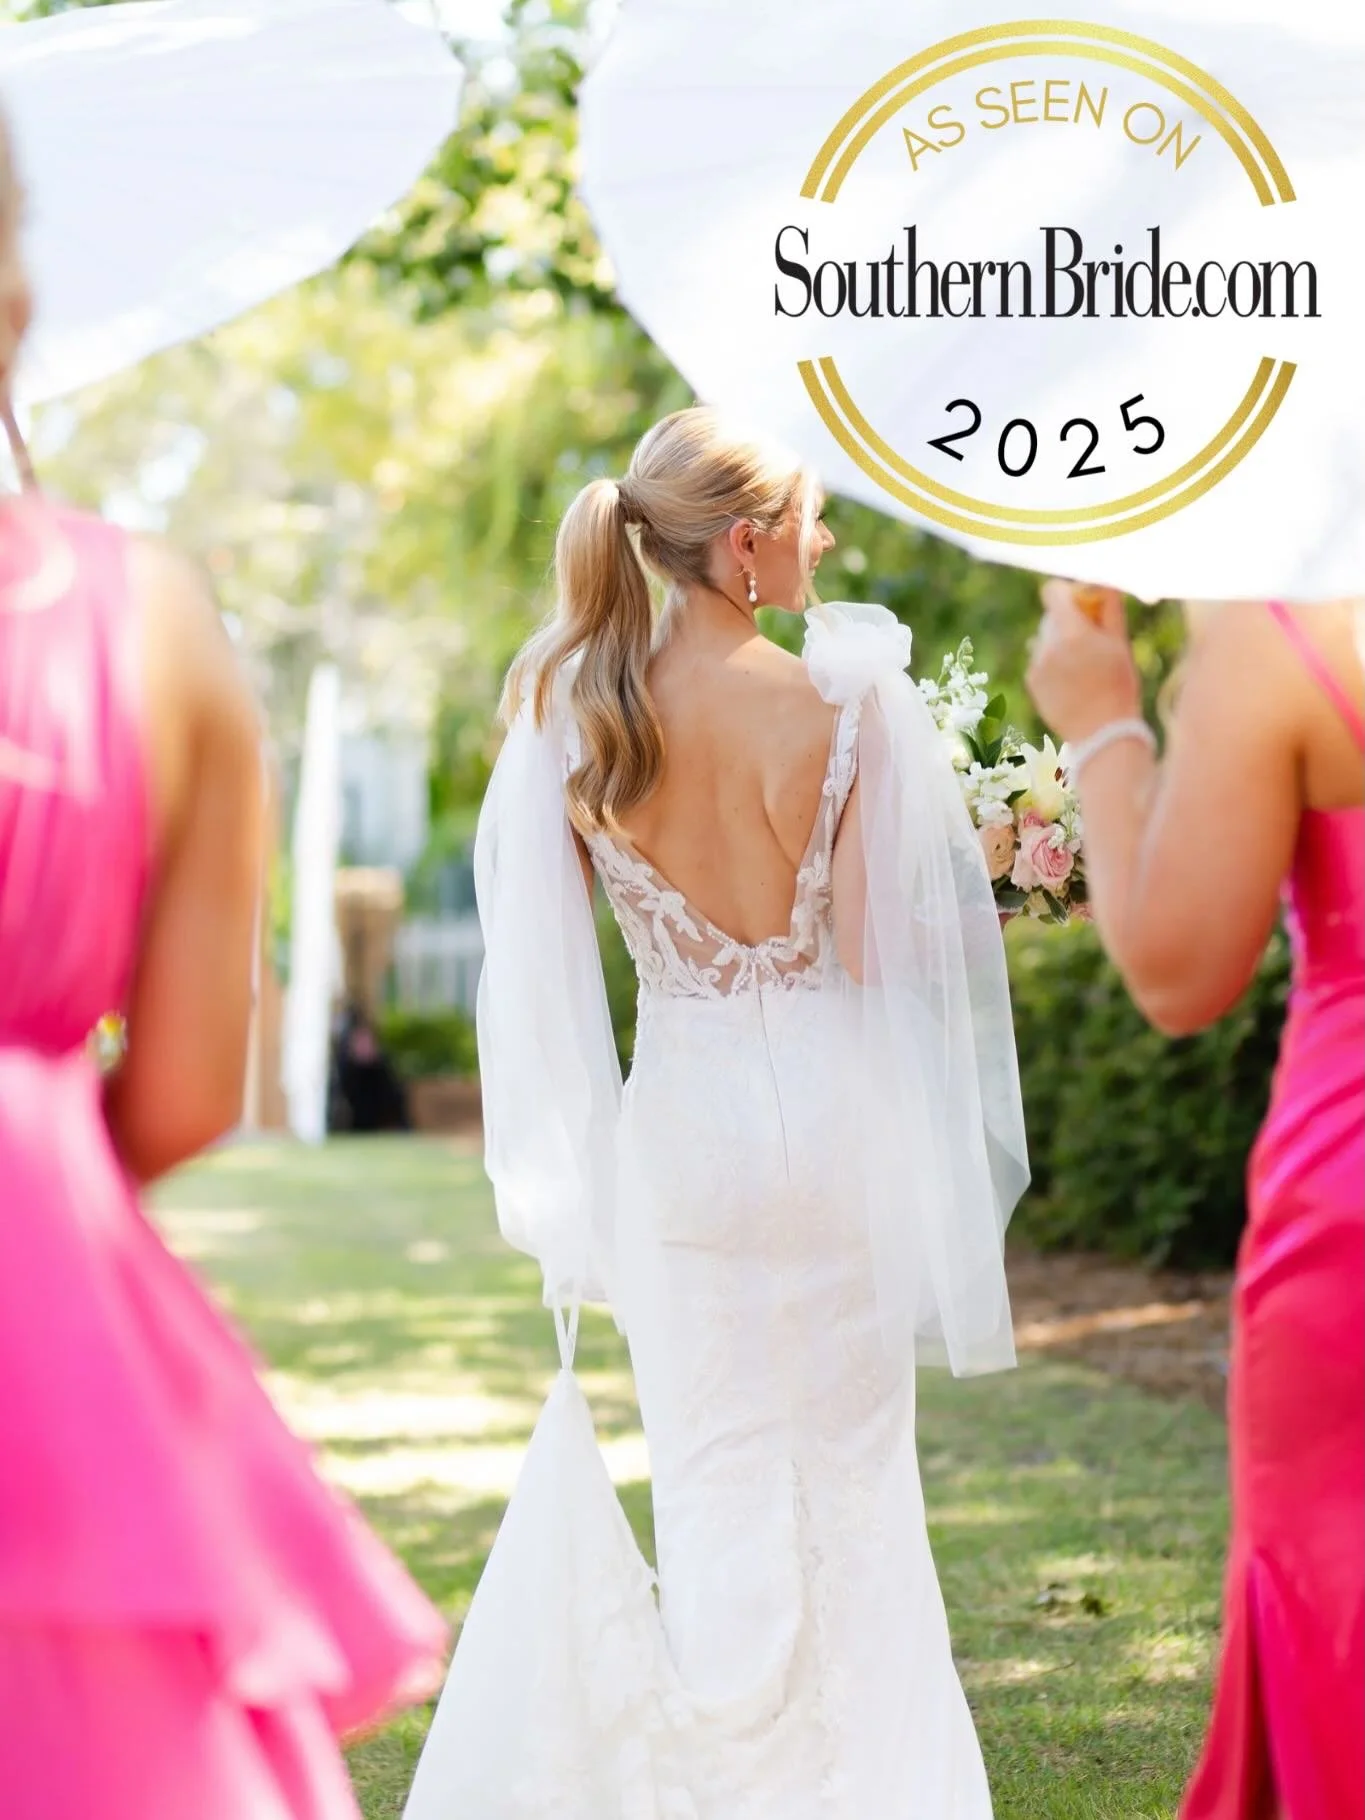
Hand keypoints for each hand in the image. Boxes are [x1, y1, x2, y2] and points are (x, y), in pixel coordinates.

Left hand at [1025, 580, 1141, 743]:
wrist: (1102, 733)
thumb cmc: (1119, 686)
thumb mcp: (1120, 644)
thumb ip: (1109, 608)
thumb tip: (1102, 580)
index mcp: (1072, 633)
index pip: (1052, 592)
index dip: (1067, 593)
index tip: (1081, 604)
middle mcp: (1048, 646)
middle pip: (1051, 617)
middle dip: (1068, 622)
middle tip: (1090, 643)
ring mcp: (1036, 665)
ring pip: (1045, 640)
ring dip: (1060, 644)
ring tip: (1082, 668)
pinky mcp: (1031, 682)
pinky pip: (1040, 661)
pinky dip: (1053, 665)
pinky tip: (1072, 683)